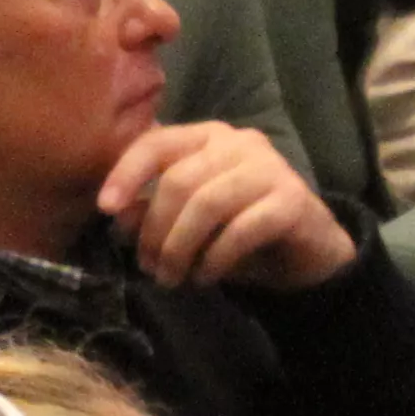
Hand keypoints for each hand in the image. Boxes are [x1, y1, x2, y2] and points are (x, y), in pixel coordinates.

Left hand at [102, 119, 357, 291]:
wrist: (309, 253)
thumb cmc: (241, 232)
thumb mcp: (189, 224)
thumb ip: (153, 212)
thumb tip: (116, 215)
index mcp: (208, 137)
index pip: (157, 142)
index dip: (126, 173)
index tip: (105, 209)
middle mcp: (240, 143)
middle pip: (179, 180)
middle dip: (155, 230)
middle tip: (150, 268)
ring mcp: (270, 168)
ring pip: (207, 204)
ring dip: (181, 248)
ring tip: (173, 278)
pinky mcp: (292, 201)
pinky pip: (240, 229)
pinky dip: (215, 258)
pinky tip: (206, 277)